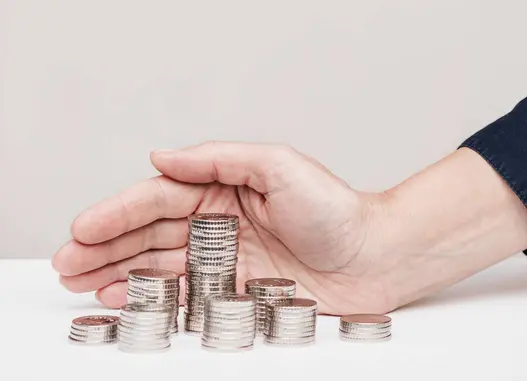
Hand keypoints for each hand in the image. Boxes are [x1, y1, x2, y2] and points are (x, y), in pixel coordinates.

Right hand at [52, 142, 393, 314]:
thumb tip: (162, 156)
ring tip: (83, 283)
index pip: (160, 197)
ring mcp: (226, 257)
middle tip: (68, 261)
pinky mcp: (237, 290)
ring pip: (162, 263)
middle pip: (152, 233)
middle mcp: (221, 221)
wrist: (373, 256)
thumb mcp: (277, 165)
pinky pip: (187, 293)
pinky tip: (125, 300)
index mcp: (225, 187)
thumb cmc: (335, 209)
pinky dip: (154, 296)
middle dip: (106, 246)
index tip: (84, 227)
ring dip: (120, 272)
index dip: (118, 212)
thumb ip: (217, 159)